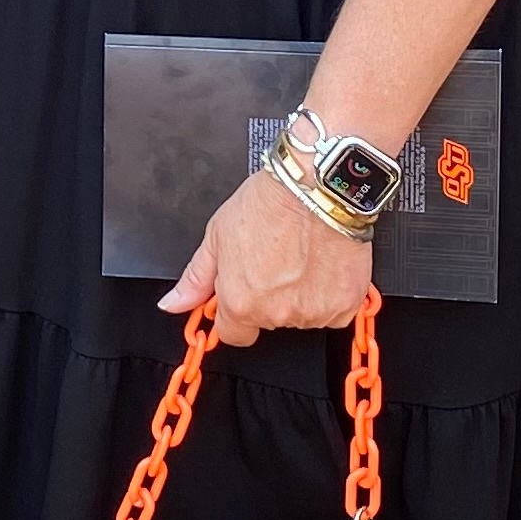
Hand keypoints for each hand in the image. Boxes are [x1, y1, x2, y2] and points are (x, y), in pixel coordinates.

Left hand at [161, 159, 372, 347]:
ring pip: (303, 315)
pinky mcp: (346, 303)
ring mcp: (314, 312)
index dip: (236, 313)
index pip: (234, 334)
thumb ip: (197, 279)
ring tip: (302, 256)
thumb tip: (174, 303)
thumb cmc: (270, 204)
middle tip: (276, 260)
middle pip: (270, 320)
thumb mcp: (217, 236)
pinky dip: (331, 293)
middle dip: (270, 298)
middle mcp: (277, 314)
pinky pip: (335, 311)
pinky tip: (323, 264)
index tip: (244, 293)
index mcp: (241, 303)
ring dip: (302, 295)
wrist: (318, 186)